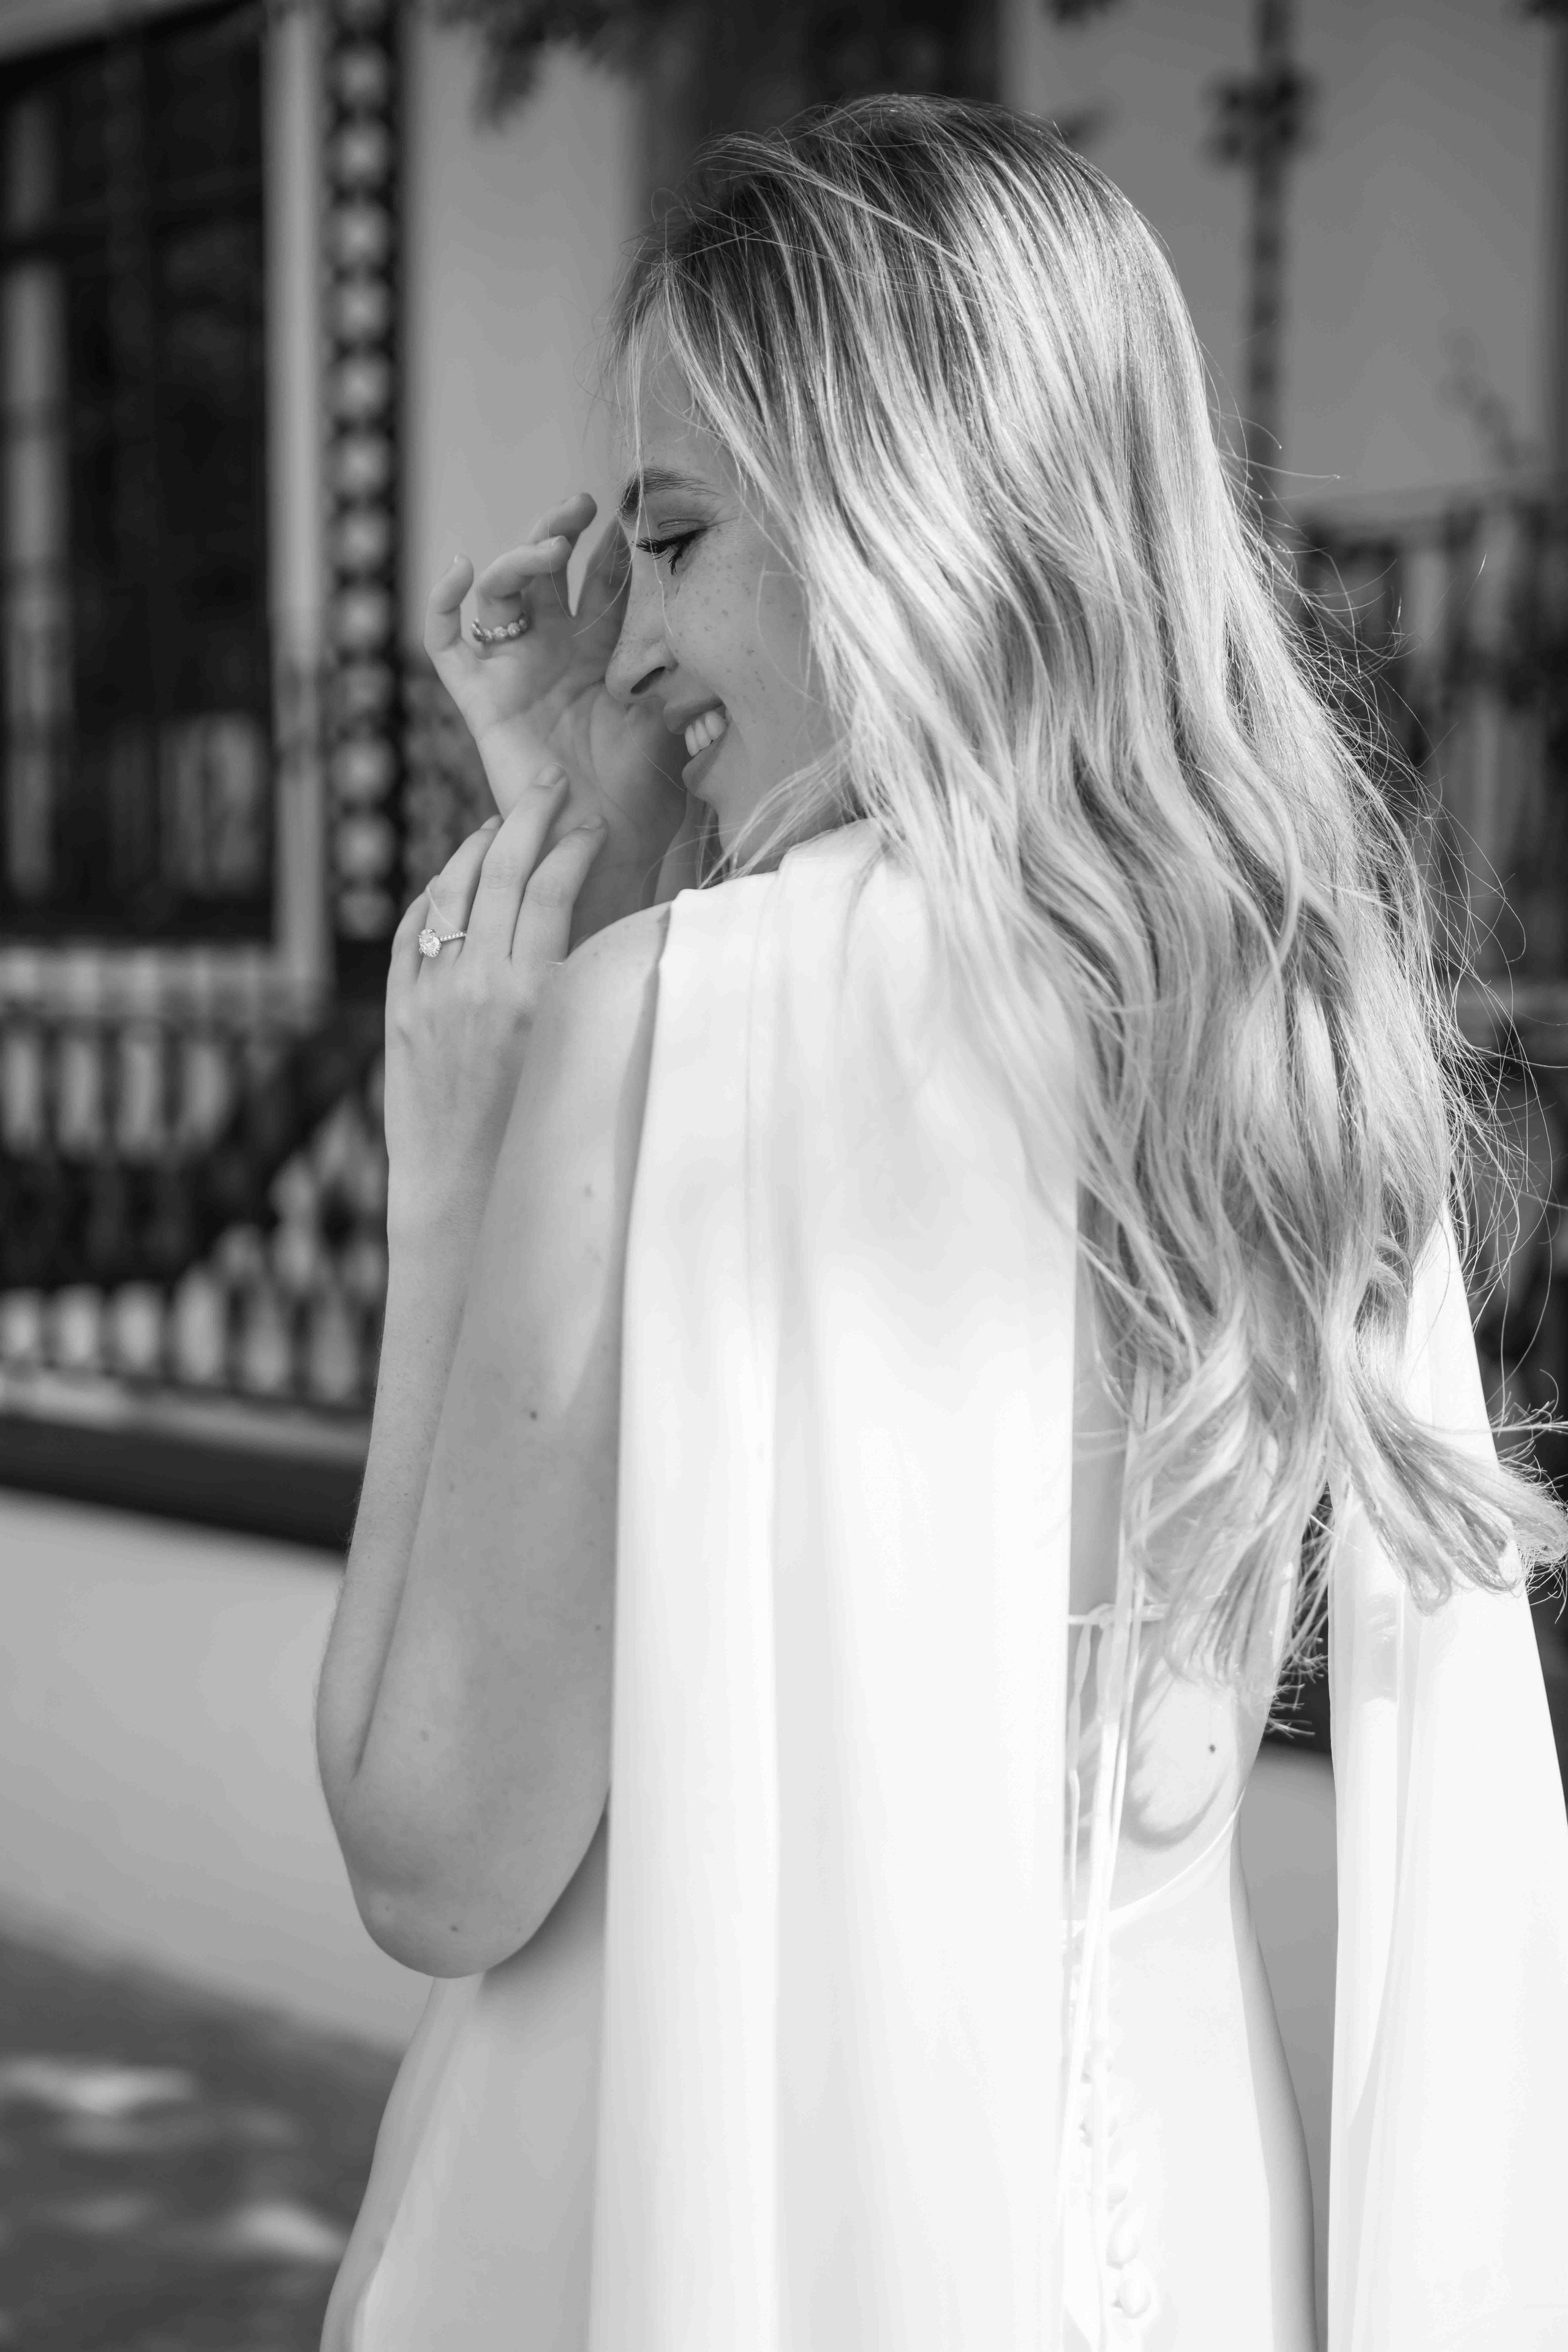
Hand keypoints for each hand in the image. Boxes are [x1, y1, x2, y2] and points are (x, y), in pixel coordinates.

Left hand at [382, 771, 605, 1240]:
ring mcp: (429, 995)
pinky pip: (411, 932)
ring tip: (499, 821)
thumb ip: (589, 988)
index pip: (551, 887)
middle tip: (548, 784)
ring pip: (448, 890)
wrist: (464, 1202)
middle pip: (499, 869)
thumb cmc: (540, 1144)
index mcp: (533, 995)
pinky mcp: (398, 1013)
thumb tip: (620, 928)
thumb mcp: (577, 1058)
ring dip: (474, 845)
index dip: (574, 844)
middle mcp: (476, 984)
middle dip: (527, 816)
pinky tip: (449, 881)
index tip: (593, 826)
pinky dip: (431, 896)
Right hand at [425, 493, 689, 943]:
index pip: (604, 585)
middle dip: (559, 529)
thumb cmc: (647, 797)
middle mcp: (554, 655)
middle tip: (583, 504)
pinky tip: (459, 569)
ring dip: (518, 558)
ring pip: (500, 593)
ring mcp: (514, 674)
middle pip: (547, 572)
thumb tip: (729, 630)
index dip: (616, 551)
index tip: (639, 517)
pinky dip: (441, 605)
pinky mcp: (481, 701)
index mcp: (601, 656)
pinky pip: (445, 645)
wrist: (608, 849)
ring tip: (549, 546)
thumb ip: (694, 674)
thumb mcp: (682, 722)